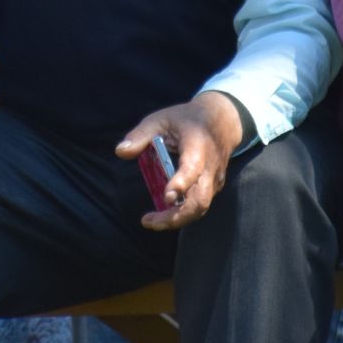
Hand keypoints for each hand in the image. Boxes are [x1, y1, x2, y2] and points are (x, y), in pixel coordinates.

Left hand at [115, 91, 244, 230]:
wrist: (222, 122)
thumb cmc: (187, 120)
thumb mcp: (161, 119)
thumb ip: (141, 135)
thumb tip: (120, 152)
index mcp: (197, 146)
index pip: (192, 168)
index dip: (181, 184)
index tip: (167, 197)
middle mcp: (210, 167)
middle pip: (199, 200)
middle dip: (176, 216)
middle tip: (149, 222)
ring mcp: (214, 180)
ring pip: (201, 207)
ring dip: (177, 219)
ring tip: (151, 222)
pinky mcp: (213, 187)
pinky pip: (200, 204)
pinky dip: (182, 214)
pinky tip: (163, 216)